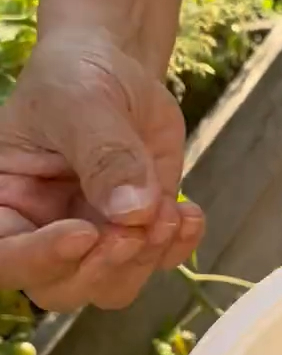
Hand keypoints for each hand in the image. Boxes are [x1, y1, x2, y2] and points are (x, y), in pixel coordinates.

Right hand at [0, 35, 204, 310]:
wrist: (119, 67)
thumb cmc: (78, 76)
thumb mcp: (84, 102)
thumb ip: (105, 155)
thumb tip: (134, 211)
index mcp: (4, 200)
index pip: (4, 256)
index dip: (40, 259)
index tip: (83, 232)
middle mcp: (41, 231)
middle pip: (60, 288)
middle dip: (103, 267)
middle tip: (136, 229)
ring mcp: (92, 238)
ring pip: (112, 286)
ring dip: (144, 260)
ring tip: (167, 213)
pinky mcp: (137, 232)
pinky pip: (157, 263)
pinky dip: (178, 247)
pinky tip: (189, 213)